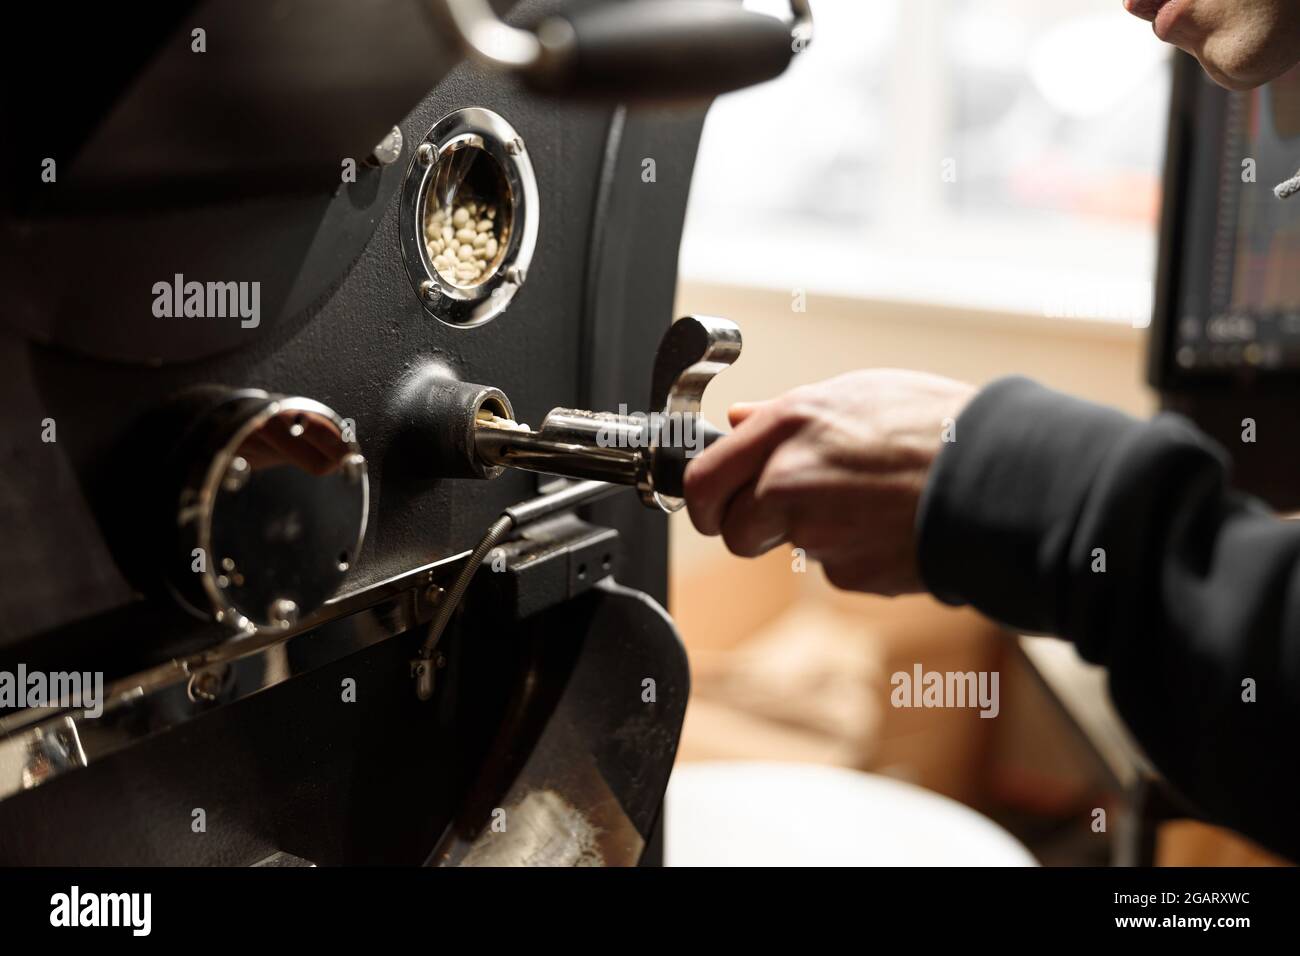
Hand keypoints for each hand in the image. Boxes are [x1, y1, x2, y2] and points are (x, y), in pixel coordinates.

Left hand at [683, 369, 975, 595]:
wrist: (1002, 477)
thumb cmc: (939, 424)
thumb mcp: (856, 393)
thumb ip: (785, 414)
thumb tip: (738, 421)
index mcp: (788, 425)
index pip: (702, 479)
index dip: (706, 500)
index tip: (714, 505)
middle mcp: (790, 479)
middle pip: (731, 531)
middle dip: (747, 529)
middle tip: (776, 516)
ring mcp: (818, 532)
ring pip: (789, 548)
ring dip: (812, 535)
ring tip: (865, 502)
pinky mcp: (850, 573)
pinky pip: (837, 568)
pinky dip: (857, 554)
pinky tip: (891, 524)